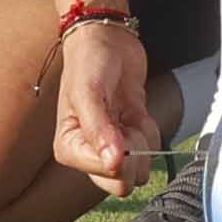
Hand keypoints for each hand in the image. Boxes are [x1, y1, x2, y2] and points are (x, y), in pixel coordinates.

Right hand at [53, 22, 158, 197]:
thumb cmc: (88, 61)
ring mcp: (112, 147)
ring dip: (143, 139)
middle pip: (123, 183)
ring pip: (141, 169)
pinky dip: (149, 129)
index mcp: (70, 148)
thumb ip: (98, 130)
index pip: (105, 176)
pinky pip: (151, 149)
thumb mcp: (88, 92)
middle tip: (125, 123)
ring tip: (128, 114)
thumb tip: (112, 164)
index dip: (121, 155)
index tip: (119, 127)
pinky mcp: (131, 136)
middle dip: (134, 153)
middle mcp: (89, 153)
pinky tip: (135, 110)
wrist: (107, 38)